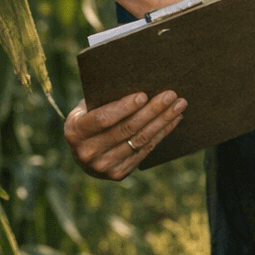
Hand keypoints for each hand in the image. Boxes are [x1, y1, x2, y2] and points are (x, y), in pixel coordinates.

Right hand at [65, 91, 187, 179]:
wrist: (82, 151)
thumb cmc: (88, 117)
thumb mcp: (87, 107)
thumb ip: (104, 98)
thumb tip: (137, 80)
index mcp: (75, 132)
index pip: (103, 118)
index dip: (124, 107)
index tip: (144, 94)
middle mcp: (87, 153)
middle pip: (126, 130)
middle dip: (152, 111)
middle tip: (171, 95)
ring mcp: (102, 167)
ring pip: (139, 141)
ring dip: (162, 121)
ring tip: (179, 105)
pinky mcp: (117, 174)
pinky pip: (144, 151)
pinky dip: (161, 134)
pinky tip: (173, 120)